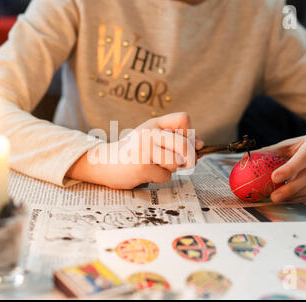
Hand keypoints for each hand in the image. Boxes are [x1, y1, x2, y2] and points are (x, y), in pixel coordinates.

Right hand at [66, 112, 203, 188]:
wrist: (105, 163)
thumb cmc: (133, 153)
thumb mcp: (154, 139)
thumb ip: (177, 139)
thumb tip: (201, 145)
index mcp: (154, 123)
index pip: (184, 119)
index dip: (190, 134)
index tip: (185, 144)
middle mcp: (149, 132)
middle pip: (186, 144)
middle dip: (188, 158)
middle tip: (180, 163)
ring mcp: (145, 148)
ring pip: (177, 162)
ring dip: (171, 169)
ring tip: (155, 165)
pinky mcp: (142, 166)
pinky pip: (165, 175)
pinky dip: (159, 178)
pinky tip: (145, 173)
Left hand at [256, 130, 305, 201]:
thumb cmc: (305, 146)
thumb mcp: (291, 145)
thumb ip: (270, 152)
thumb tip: (244, 159)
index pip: (305, 155)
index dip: (290, 168)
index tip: (274, 178)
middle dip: (291, 187)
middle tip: (274, 196)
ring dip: (297, 193)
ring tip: (280, 197)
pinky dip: (304, 194)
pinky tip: (292, 196)